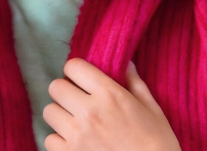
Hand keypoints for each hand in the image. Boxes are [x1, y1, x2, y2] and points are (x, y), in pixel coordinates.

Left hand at [42, 58, 180, 150]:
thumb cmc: (157, 144)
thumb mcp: (153, 110)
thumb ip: (136, 85)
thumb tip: (126, 64)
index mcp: (110, 95)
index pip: (74, 67)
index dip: (76, 71)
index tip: (82, 80)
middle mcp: (89, 111)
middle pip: (56, 87)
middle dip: (65, 92)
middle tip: (77, 101)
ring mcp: (77, 134)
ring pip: (49, 112)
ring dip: (61, 115)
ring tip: (76, 123)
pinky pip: (50, 139)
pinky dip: (60, 141)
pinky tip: (75, 143)